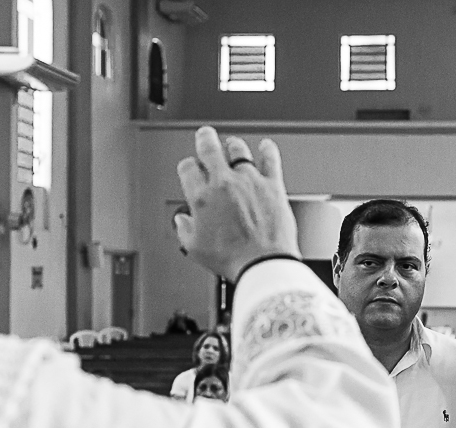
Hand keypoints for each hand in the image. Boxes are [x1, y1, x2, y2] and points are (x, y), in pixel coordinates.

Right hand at [175, 128, 300, 282]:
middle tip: (205, 136)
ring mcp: (249, 182)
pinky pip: (270, 159)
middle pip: (210, 148)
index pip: (187, 168)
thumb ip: (185, 230)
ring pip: (239, 150)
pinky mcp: (272, 186)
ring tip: (233, 145)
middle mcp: (224, 184)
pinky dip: (268, 150)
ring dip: (233, 145)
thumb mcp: (195, 249)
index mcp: (201, 197)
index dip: (187, 166)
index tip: (190, 169)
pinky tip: (266, 146)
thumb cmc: (231, 259)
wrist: (262, 264)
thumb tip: (182, 221)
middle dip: (205, 139)